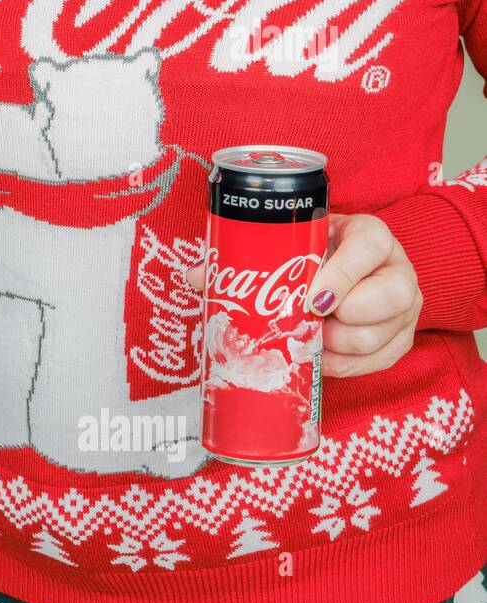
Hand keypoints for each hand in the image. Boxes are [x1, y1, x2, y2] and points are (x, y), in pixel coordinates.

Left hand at [187, 213, 421, 376]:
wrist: (346, 272)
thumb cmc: (311, 256)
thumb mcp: (290, 244)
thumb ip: (247, 256)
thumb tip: (197, 276)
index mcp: (370, 236)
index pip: (370, 246)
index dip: (342, 275)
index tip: (310, 298)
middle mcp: (397, 269)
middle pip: (391, 296)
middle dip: (344, 318)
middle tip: (308, 321)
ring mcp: (404, 309)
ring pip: (382, 335)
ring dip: (338, 345)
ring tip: (309, 338)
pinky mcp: (400, 340)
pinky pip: (378, 362)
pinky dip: (343, 366)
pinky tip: (319, 359)